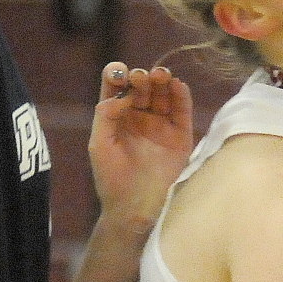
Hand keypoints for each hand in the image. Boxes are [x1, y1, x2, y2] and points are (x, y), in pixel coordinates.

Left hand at [87, 62, 193, 234]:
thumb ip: (106, 115)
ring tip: (160, 75)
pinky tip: (177, 85)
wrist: (136, 207)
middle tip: (141, 78)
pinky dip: (181, 95)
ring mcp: (161, 124)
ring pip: (163, 93)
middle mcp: (139, 116)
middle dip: (141, 77)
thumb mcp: (100, 144)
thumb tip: (122, 95)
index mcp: (117, 116)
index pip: (117, 86)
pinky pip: (182, 110)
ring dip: (162, 80)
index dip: (118, 74)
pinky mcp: (181, 135)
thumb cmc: (112, 178)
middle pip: (143, 86)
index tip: (120, 74)